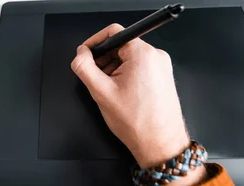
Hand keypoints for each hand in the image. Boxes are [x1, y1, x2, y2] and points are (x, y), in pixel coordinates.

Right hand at [71, 24, 189, 167]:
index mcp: (142, 54)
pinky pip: (139, 68)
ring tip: (111, 91)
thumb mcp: (101, 92)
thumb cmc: (137, 122)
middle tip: (96, 78)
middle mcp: (155, 56)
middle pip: (121, 45)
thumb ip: (84, 67)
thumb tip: (80, 54)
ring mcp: (161, 67)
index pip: (113, 32)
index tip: (85, 54)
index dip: (94, 42)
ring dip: (115, 69)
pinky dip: (126, 76)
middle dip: (104, 59)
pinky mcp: (163, 77)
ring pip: (129, 58)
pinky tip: (122, 94)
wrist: (160, 143)